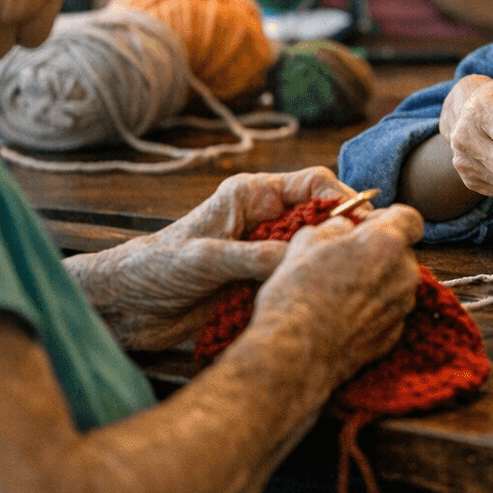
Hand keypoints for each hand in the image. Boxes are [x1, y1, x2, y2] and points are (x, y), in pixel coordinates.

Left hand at [73, 167, 352, 350]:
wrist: (122, 306)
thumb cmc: (152, 268)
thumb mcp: (203, 259)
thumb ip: (250, 258)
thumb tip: (299, 262)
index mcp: (252, 196)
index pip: (313, 184)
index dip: (343, 199)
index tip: (365, 223)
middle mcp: (265, 221)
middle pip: (322, 221)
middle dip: (347, 238)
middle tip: (371, 260)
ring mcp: (264, 254)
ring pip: (314, 256)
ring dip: (331, 270)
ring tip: (357, 287)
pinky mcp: (260, 285)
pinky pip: (297, 285)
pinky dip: (313, 294)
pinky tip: (330, 308)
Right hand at [252, 202, 423, 386]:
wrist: (295, 352)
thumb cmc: (298, 293)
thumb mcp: (307, 242)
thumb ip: (337, 226)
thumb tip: (346, 227)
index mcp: (386, 242)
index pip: (411, 218)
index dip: (390, 218)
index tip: (370, 224)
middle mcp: (404, 273)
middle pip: (401, 252)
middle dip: (379, 252)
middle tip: (345, 261)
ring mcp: (402, 307)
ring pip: (396, 282)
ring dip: (376, 281)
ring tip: (339, 291)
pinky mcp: (394, 334)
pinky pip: (388, 311)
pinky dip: (372, 309)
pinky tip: (343, 314)